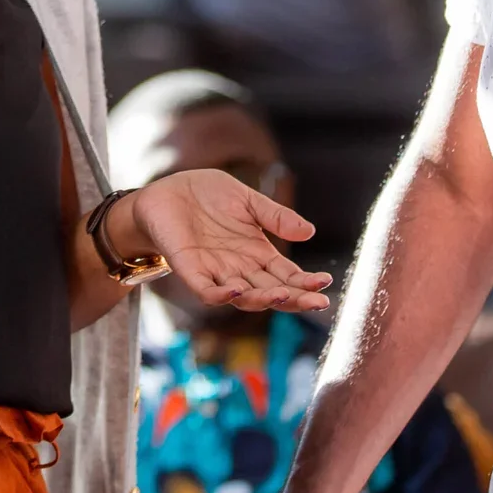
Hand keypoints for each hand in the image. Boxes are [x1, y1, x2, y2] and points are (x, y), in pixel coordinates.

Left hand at [127, 170, 332, 311]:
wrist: (166, 190)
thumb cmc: (207, 196)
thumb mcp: (247, 200)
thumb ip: (275, 216)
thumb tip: (310, 231)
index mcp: (257, 253)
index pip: (286, 275)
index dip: (305, 282)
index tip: (326, 283)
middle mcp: (240, 268)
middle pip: (271, 290)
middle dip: (294, 298)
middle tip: (318, 302)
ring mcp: (215, 271)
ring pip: (243, 296)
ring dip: (263, 298)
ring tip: (283, 294)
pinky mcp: (189, 268)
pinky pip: (206, 289)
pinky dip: (220, 294)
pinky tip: (236, 290)